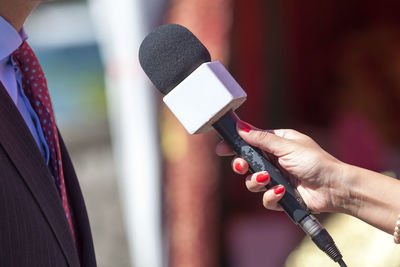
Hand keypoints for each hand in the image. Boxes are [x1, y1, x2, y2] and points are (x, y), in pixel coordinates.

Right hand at [215, 121, 346, 212]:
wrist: (334, 187)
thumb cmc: (315, 161)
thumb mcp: (287, 146)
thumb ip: (262, 139)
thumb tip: (241, 127)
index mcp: (276, 144)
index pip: (249, 142)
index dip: (234, 145)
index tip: (222, 148)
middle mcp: (274, 161)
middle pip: (246, 163)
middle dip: (242, 166)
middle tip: (243, 166)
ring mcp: (276, 179)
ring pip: (252, 182)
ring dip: (257, 182)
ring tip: (269, 180)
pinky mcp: (280, 196)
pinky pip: (265, 198)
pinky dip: (270, 196)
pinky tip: (281, 192)